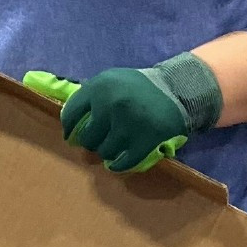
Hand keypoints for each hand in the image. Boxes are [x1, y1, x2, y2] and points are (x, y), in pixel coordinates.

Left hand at [59, 68, 188, 173]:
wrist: (178, 88)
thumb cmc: (138, 86)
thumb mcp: (111, 80)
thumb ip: (90, 97)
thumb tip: (70, 125)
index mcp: (99, 87)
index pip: (70, 115)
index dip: (68, 128)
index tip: (71, 135)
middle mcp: (111, 104)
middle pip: (87, 137)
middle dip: (90, 142)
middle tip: (98, 141)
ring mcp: (129, 124)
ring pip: (104, 152)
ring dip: (106, 152)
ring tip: (114, 146)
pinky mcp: (146, 140)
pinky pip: (124, 162)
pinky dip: (118, 165)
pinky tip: (117, 162)